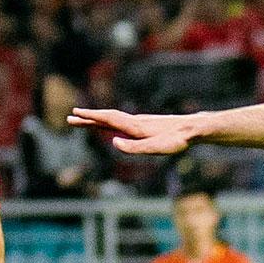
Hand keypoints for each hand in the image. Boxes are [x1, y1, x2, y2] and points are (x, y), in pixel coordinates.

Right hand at [70, 107, 199, 154]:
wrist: (193, 129)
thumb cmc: (176, 140)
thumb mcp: (156, 148)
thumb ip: (135, 147)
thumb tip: (113, 142)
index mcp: (134, 126)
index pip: (108, 119)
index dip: (91, 117)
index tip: (74, 114)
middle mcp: (135, 121)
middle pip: (107, 118)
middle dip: (88, 118)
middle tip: (70, 118)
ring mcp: (141, 122)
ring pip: (115, 119)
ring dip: (98, 120)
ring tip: (86, 121)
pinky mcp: (147, 125)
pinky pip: (123, 122)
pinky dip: (111, 122)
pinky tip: (112, 126)